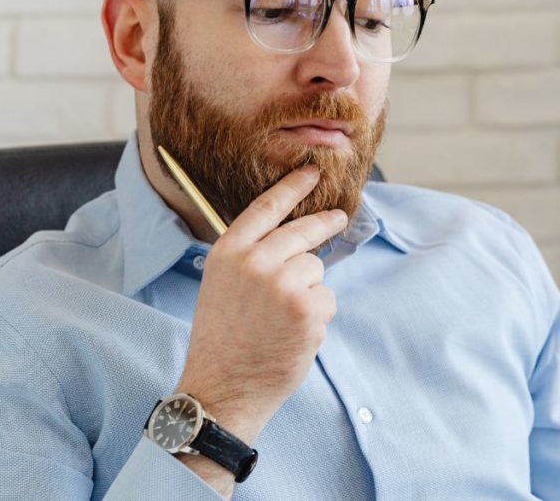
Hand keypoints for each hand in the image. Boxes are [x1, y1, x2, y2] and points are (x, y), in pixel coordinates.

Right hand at [175, 165, 346, 438]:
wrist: (222, 388)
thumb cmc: (223, 340)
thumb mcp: (221, 285)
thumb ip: (250, 257)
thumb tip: (290, 236)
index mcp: (228, 253)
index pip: (266, 208)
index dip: (292, 187)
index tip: (311, 171)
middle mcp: (255, 262)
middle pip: (302, 231)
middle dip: (324, 223)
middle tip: (338, 217)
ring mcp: (283, 284)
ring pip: (316, 269)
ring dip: (309, 291)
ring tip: (282, 320)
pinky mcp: (307, 308)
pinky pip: (326, 298)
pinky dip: (317, 316)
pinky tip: (292, 335)